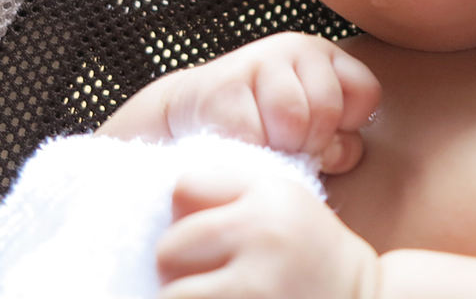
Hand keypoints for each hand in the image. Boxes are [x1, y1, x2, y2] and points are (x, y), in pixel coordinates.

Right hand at [98, 32, 381, 173]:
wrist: (191, 111)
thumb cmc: (263, 127)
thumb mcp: (310, 129)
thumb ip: (337, 141)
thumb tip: (339, 152)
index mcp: (325, 56)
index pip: (366, 93)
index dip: (348, 127)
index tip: (323, 136)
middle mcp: (297, 47)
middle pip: (328, 108)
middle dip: (311, 142)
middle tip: (288, 147)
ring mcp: (258, 61)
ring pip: (294, 118)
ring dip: (281, 147)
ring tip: (266, 146)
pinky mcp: (224, 86)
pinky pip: (254, 133)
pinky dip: (251, 152)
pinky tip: (241, 145)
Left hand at [156, 166, 379, 298]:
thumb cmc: (313, 257)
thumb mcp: (285, 204)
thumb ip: (231, 194)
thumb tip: (162, 209)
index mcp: (270, 193)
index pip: (185, 188)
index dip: (187, 216)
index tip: (206, 238)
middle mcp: (263, 232)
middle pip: (169, 247)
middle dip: (178, 269)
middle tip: (207, 280)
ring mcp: (256, 285)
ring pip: (174, 295)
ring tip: (219, 297)